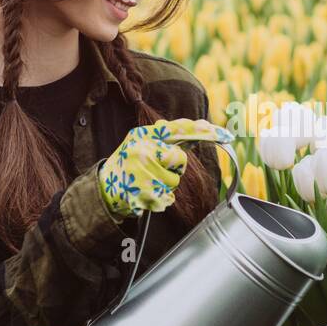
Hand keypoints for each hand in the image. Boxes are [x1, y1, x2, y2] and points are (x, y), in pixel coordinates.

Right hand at [98, 116, 234, 221]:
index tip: (223, 133)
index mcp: (143, 136)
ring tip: (147, 182)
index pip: (178, 129)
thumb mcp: (140, 142)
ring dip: (166, 184)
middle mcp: (143, 151)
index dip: (201, 131)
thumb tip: (198, 126)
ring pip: (175, 180)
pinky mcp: (146, 195)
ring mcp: (144, 174)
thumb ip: (165, 136)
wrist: (103, 189)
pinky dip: (161, 199)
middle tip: (156, 168)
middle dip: (174, 166)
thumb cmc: (127, 163)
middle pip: (180, 159)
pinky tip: (146, 194)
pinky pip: (169, 197)